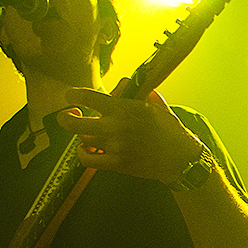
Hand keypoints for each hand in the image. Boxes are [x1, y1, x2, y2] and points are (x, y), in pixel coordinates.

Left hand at [58, 82, 205, 184]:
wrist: (181, 158)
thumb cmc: (169, 130)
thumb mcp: (156, 104)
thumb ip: (136, 91)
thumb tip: (123, 83)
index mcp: (125, 108)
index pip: (87, 97)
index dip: (73, 95)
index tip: (71, 96)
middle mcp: (117, 127)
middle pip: (75, 123)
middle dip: (66, 117)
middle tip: (68, 114)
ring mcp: (116, 147)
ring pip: (83, 140)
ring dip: (81, 135)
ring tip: (87, 133)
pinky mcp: (118, 164)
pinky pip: (88, 160)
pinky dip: (83, 154)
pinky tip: (87, 150)